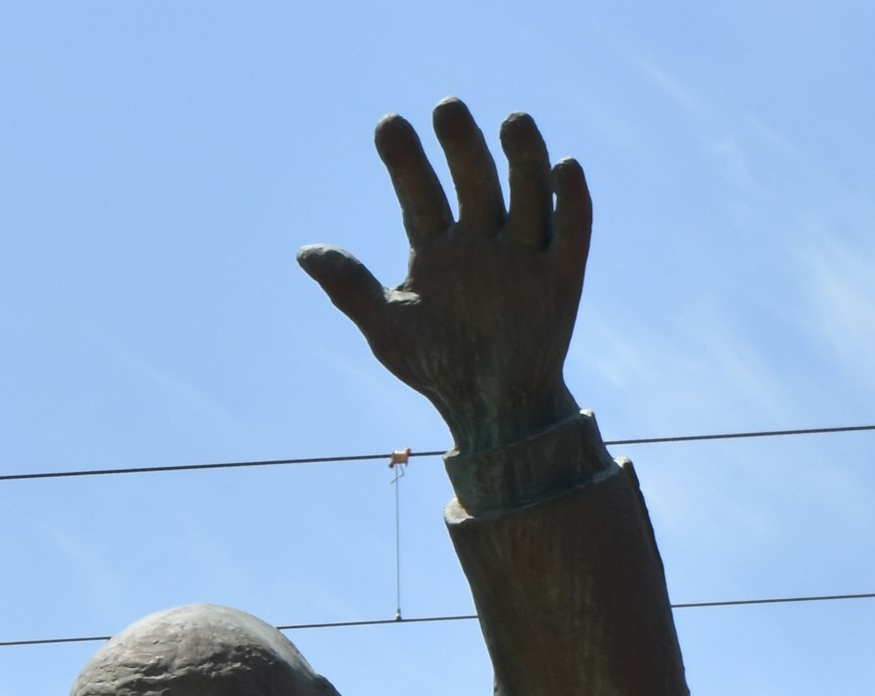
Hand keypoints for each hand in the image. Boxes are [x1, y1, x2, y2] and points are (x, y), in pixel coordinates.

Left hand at [299, 100, 587, 456]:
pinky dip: (570, 200)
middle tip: (446, 107)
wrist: (492, 409)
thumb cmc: (436, 365)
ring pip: (526, 194)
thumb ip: (350, 287)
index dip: (405, 160)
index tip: (388, 123)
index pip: (419, 194)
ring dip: (522, 158)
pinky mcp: (564, 277)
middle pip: (473, 182)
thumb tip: (303, 251)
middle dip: (461, 146)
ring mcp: (524, 255)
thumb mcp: (387, 327)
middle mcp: (482, 241)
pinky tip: (563, 167)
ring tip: (511, 120)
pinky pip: (572, 231)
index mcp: (437, 249)